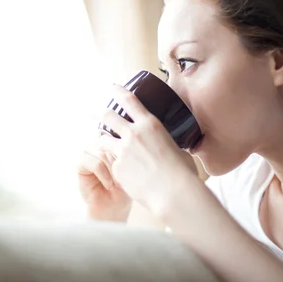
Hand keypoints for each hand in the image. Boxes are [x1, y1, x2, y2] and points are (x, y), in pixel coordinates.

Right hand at [77, 144, 131, 221]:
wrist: (115, 207)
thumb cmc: (126, 188)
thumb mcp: (131, 168)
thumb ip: (125, 153)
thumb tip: (120, 144)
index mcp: (113, 142)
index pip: (119, 137)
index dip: (127, 153)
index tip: (132, 168)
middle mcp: (100, 145)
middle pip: (112, 144)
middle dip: (120, 163)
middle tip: (124, 178)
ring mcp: (89, 154)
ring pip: (103, 153)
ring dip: (112, 170)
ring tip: (117, 183)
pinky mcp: (80, 165)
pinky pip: (93, 162)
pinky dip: (103, 174)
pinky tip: (109, 185)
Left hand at [98, 85, 198, 218]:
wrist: (174, 194)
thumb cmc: (182, 173)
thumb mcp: (177, 148)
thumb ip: (166, 144)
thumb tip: (169, 148)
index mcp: (151, 125)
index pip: (129, 100)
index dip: (118, 91)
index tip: (111, 87)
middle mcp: (133, 134)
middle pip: (108, 116)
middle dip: (103, 115)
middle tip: (100, 116)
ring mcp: (123, 151)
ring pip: (102, 139)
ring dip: (102, 139)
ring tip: (105, 143)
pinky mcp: (117, 168)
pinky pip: (112, 163)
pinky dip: (115, 166)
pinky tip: (124, 173)